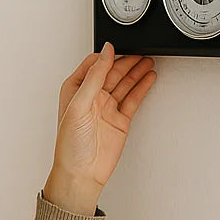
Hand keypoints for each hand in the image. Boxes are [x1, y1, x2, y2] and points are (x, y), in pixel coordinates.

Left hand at [49, 42, 156, 195]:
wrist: (81, 174)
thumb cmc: (70, 146)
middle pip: (112, 72)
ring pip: (124, 83)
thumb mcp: (79, 105)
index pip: (94, 65)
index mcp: (75, 90)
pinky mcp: (120, 120)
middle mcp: (90, 98)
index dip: (108, 55)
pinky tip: (148, 78)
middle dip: (126, 61)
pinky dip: (141, 87)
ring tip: (149, 60)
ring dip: (136, 72)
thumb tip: (105, 53)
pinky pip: (133, 99)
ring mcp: (106, 108)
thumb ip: (94, 77)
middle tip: (141, 51)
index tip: (121, 46)